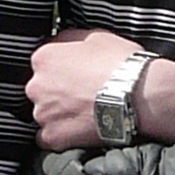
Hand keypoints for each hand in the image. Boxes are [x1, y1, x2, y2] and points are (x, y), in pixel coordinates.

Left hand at [28, 28, 174, 148]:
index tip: (77, 73)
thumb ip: (72, 39)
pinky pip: (48, 138)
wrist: (138, 95)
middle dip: (57, 91)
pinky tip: (79, 129)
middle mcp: (36, 85)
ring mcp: (43, 113)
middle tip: (83, 93)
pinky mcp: (53, 136)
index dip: (62, 68)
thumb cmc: (121, 64)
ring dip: (60, 113)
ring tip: (86, 112)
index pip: (43, 63)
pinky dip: (61, 135)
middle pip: (41, 89)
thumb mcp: (97, 36)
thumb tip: (64, 42)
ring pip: (44, 113)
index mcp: (43, 58)